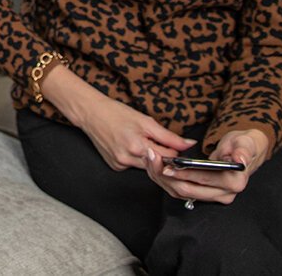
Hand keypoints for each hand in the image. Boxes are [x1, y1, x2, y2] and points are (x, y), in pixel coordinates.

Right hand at [72, 91, 192, 170]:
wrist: (91, 113)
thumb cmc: (116, 113)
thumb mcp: (146, 121)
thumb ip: (170, 136)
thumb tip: (190, 144)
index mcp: (138, 147)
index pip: (169, 158)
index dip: (173, 150)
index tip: (171, 143)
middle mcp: (128, 159)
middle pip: (158, 165)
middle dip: (161, 154)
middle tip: (152, 139)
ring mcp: (120, 164)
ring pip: (146, 167)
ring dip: (149, 157)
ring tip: (138, 140)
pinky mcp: (115, 167)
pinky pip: (134, 166)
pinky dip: (136, 158)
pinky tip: (128, 146)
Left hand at [143, 128, 268, 205]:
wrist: (244, 152)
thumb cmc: (243, 145)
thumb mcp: (244, 143)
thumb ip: (243, 151)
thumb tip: (240, 160)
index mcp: (234, 183)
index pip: (203, 180)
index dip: (183, 173)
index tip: (167, 165)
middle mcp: (224, 194)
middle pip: (188, 189)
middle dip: (167, 175)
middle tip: (152, 158)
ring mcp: (214, 197)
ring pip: (181, 192)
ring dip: (163, 178)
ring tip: (151, 159)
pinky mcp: (204, 195)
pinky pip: (181, 191)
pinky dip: (167, 180)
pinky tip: (157, 166)